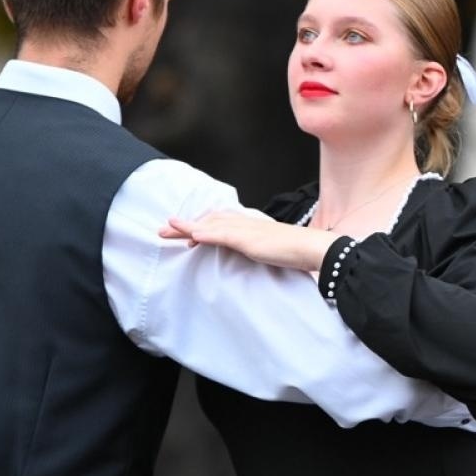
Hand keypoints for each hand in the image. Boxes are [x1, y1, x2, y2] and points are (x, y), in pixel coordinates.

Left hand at [160, 210, 338, 270]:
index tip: (183, 235)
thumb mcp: (268, 251)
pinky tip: (192, 235)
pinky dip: (206, 233)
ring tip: (167, 230)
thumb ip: (255, 249)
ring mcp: (246, 230)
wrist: (313, 249)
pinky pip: (224, 235)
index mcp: (248, 227)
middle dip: (184, 225)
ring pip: (211, 224)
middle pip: (209, 220)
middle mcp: (244, 224)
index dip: (199, 227)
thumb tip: (249, 254)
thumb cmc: (295, 252)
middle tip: (163, 230)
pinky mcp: (249, 239)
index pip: (218, 223)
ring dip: (187, 227)